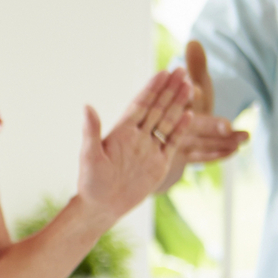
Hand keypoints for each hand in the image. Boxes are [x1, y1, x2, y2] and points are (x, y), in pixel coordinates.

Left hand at [75, 65, 192, 220]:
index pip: (140, 104)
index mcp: (121, 131)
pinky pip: (172, 142)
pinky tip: (190, 114)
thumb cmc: (91, 183)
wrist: (102, 207)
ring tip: (189, 86)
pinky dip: (181, 129)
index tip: (162, 72)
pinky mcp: (159, 163)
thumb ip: (91, 131)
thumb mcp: (89, 156)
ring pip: (167, 121)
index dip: (151, 88)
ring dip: (178, 104)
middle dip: (169, 89)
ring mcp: (149, 148)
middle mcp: (137, 136)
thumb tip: (86, 106)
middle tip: (181, 70)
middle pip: (157, 108)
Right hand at [169, 40, 248, 166]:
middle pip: (190, 125)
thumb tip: (194, 42)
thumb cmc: (185, 105)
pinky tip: (236, 150)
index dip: (187, 95)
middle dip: (209, 125)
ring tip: (245, 137)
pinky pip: (202, 158)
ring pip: (199, 144)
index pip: (178, 100)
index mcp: (170, 105)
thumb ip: (195, 66)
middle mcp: (169, 125)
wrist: (164, 137)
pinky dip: (219, 154)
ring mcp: (175, 143)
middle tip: (227, 125)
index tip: (195, 89)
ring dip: (221, 142)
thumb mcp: (191, 84)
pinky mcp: (182, 158)